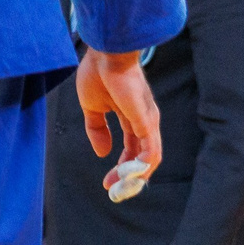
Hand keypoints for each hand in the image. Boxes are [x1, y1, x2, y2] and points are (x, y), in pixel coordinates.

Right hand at [73, 48, 160, 178]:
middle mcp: (144, 121)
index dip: (121, 166)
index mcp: (131, 116)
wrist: (105, 54)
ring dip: (135, 178)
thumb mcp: (91, 106)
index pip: (132, 148)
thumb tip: (102, 153)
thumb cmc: (98, 73)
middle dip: (127, 176)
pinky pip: (151, 152)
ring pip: (150, 159)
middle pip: (142, 157)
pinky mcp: (147, 122)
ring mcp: (148, 122)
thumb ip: (96, 128)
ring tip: (119, 188)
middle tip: (112, 190)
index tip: (107, 181)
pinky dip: (142, 168)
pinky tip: (128, 177)